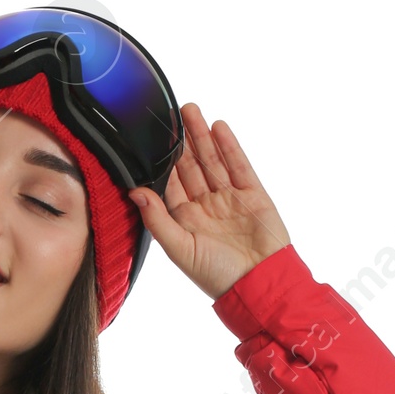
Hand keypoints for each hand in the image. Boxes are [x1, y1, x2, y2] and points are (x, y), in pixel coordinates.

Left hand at [127, 103, 290, 300]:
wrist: (259, 283)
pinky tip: (218, 127)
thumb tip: (135, 192)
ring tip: (191, 111)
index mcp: (185, 220)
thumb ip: (157, 219)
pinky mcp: (252, 194)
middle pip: (191, 167)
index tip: (152, 137)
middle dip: (183, 141)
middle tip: (172, 113)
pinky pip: (239, 165)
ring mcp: (229, 199)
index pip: (170, 184)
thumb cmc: (217, 276)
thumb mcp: (180, 249)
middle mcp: (206, 206)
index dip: (163, 161)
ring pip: (213, 161)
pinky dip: (229, 146)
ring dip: (202, 137)